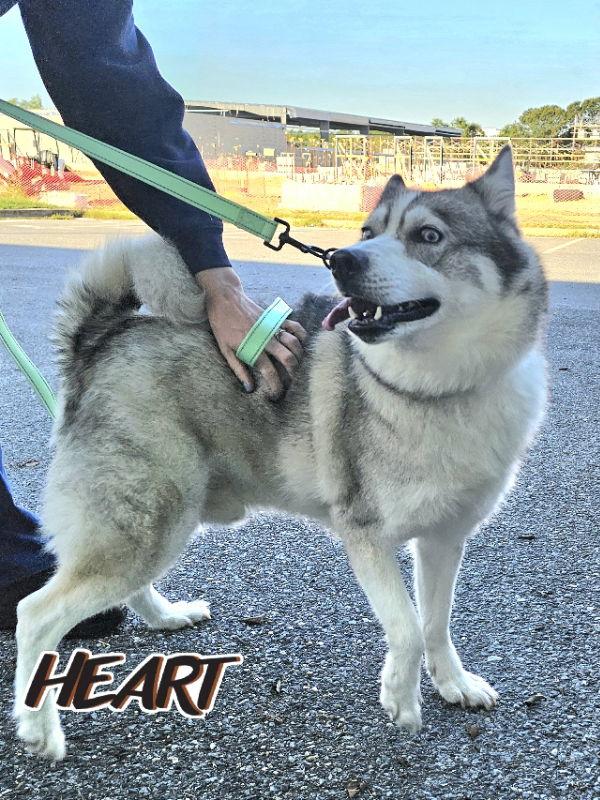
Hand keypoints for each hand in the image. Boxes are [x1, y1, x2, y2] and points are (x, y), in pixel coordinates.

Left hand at [197, 267, 306, 398]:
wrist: (225, 298)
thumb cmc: (222, 325)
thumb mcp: (225, 350)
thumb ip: (239, 370)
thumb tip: (249, 388)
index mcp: (253, 349)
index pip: (270, 373)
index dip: (276, 387)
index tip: (276, 396)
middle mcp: (267, 339)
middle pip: (289, 359)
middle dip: (293, 374)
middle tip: (291, 382)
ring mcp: (273, 327)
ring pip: (295, 344)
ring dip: (299, 358)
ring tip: (296, 367)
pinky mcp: (277, 318)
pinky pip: (295, 327)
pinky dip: (302, 336)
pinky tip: (301, 345)